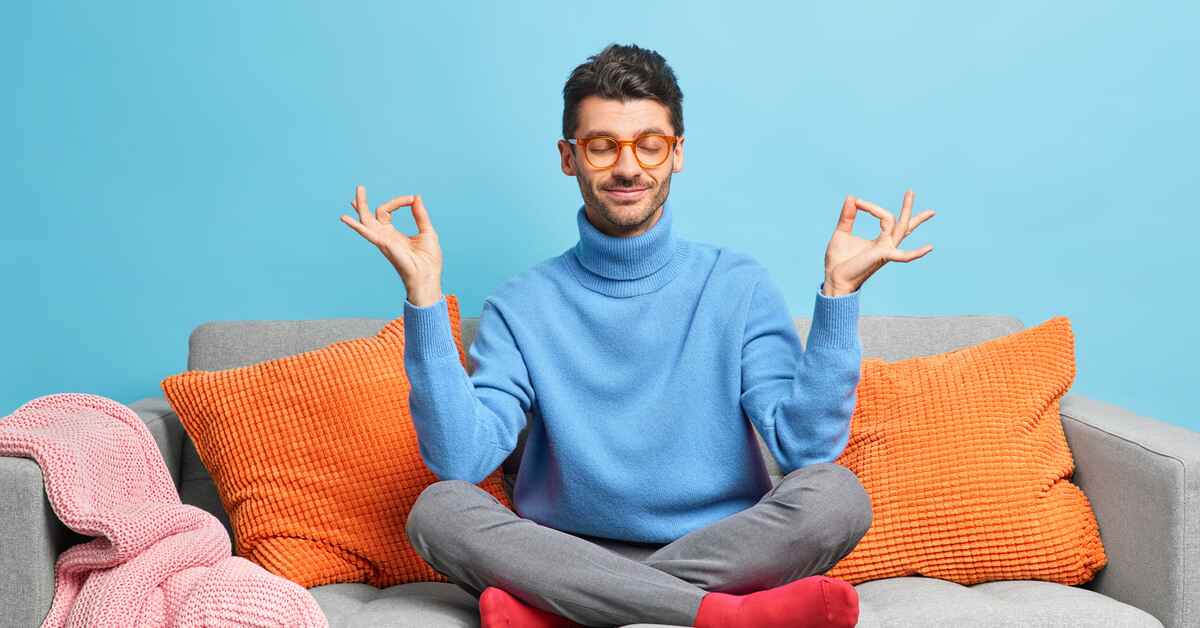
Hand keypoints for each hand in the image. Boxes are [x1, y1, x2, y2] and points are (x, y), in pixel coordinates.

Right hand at [340, 185, 443, 306]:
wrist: (428, 276)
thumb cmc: (428, 259)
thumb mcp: (427, 231)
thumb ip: (420, 215)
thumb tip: (417, 197)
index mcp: (393, 233)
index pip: (388, 211)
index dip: (399, 201)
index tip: (412, 199)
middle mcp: (384, 236)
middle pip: (370, 216)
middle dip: (364, 202)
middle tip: (360, 187)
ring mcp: (382, 240)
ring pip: (366, 220)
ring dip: (361, 206)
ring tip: (358, 190)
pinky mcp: (384, 244)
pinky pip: (367, 233)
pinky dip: (356, 225)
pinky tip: (345, 218)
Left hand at [822, 190, 934, 296]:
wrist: (835, 278)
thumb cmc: (839, 261)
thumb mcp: (842, 233)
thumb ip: (847, 216)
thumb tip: (851, 197)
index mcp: (879, 241)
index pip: (884, 218)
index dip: (872, 207)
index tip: (857, 202)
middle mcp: (886, 245)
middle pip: (902, 224)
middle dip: (908, 208)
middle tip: (911, 191)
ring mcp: (886, 250)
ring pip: (901, 228)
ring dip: (907, 211)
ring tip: (910, 194)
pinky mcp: (883, 257)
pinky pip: (903, 256)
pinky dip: (916, 253)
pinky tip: (929, 248)